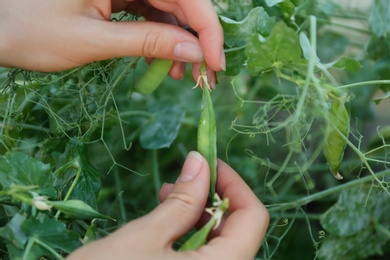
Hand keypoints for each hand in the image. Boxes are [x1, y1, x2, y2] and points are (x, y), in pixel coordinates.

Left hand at [0, 0, 224, 80]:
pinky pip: (151, 13)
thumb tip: (194, 52)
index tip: (215, 63)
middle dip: (196, 40)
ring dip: (180, 42)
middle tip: (205, 76)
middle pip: (180, 2)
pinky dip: (161, 38)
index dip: (206, 29)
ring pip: (168, 9)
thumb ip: (147, 41)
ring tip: (182, 75)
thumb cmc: (31, 32)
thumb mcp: (93, 40)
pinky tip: (161, 60)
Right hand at [67, 151, 268, 258]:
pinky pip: (201, 255)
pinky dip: (188, 232)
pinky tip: (165, 221)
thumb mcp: (146, 236)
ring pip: (218, 242)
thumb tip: (200, 161)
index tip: (209, 163)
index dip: (234, 184)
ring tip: (167, 195)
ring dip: (197, 213)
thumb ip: (182, 200)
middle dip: (212, 197)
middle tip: (182, 178)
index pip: (253, 218)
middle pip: (237, 230)